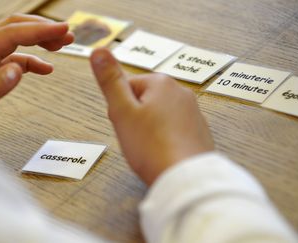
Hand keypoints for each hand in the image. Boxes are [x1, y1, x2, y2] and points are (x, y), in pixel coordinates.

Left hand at [0, 14, 73, 149]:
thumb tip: (19, 71)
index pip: (9, 35)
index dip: (38, 31)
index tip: (63, 31)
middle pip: (12, 28)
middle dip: (41, 28)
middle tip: (67, 35)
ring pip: (14, 40)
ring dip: (38, 39)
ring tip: (62, 44)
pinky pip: (12, 59)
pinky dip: (31, 60)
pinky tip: (45, 68)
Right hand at [90, 48, 213, 184]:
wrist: (185, 177)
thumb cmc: (151, 146)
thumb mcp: (122, 111)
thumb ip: (110, 80)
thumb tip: (99, 50)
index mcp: (161, 82)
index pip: (126, 87)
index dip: (119, 109)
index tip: (125, 125)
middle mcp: (180, 92)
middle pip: (143, 101)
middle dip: (134, 119)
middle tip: (136, 139)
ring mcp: (193, 112)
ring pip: (157, 116)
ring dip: (149, 130)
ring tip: (150, 149)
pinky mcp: (199, 131)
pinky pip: (173, 130)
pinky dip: (165, 140)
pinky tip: (163, 153)